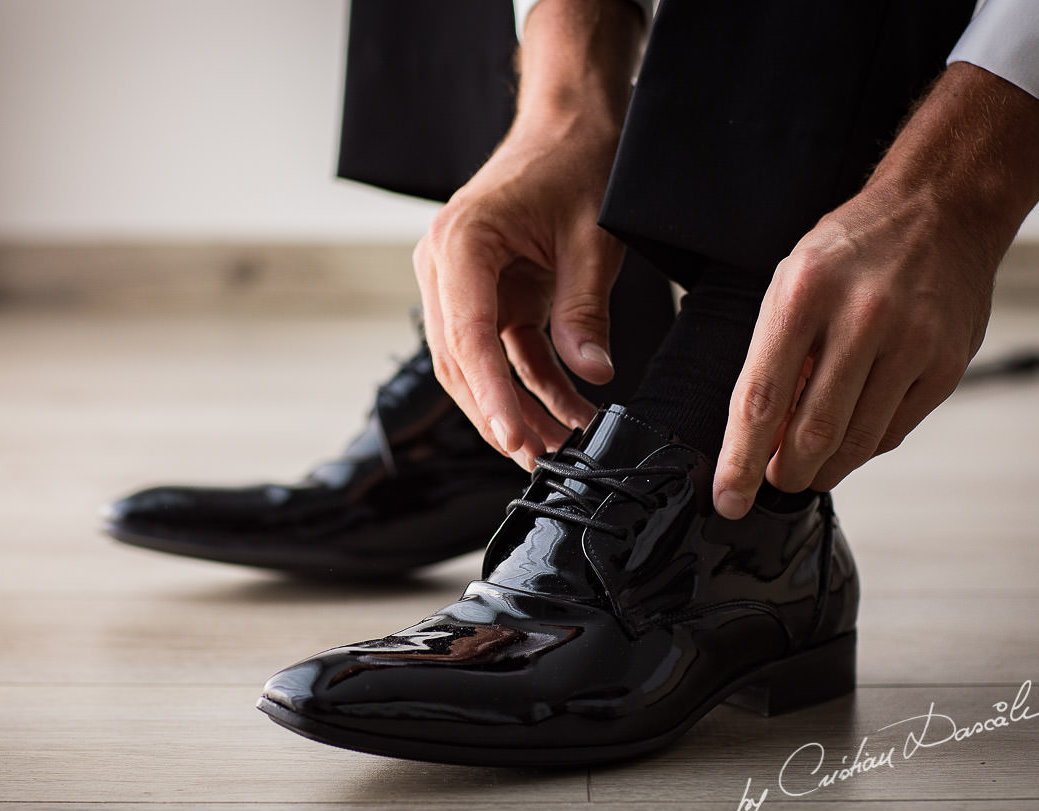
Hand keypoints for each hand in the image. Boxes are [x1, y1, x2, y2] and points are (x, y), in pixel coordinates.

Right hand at [414, 122, 623, 469]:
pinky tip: (569, 412)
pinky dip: (533, 383)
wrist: (570, 122)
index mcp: (461, 245)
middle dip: (499, 415)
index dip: (491, 397)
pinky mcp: (489, 292)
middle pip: (460, 361)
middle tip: (538, 461)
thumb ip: (585, 308)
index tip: (515, 439)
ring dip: (516, 407)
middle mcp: (446, 266)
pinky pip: (505, 349)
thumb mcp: (591, 237)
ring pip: (478, 364)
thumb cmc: (575, 160)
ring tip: (559, 449)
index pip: (467, 338)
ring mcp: (463, 281)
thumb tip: (593, 371)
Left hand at [712, 187, 990, 517]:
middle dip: (785, 473)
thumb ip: (773, 359)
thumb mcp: (792, 285)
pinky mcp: (947, 364)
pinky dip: (864, 447)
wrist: (941, 209)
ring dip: (824, 469)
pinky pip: (894, 431)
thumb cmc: (851, 252)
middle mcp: (860, 318)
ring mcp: (911, 342)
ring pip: (856, 442)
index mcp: (803, 295)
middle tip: (775, 480)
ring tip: (809, 467)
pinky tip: (852, 435)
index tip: (728, 499)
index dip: (741, 459)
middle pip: (812, 432)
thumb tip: (760, 439)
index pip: (762, 398)